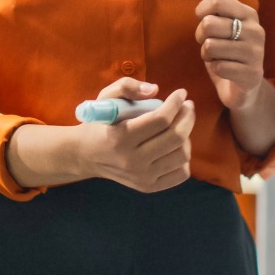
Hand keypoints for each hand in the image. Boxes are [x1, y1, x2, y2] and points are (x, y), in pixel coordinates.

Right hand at [75, 78, 194, 193]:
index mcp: (121, 137)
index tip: (181, 93)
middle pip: (176, 137)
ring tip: (179, 126)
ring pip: (182, 155)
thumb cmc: (99, 123)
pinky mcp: (149, 187)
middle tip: (188, 106)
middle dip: (188, 117)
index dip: (176, 103)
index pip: (160, 119)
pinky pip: (181, 173)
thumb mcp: (105, 98)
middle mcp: (132, 161)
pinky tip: (176, 146)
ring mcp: (142, 177)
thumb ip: (126, 87)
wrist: (86, 155)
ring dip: (186, 136)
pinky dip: (184, 157)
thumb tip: (155, 90)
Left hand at [195, 0, 269, 114]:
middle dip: (200, 36)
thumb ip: (214, 13)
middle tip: (207, 44)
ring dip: (206, 54)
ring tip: (217, 58)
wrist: (243, 87)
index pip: (217, 1)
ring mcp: (256, 53)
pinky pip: (218, 67)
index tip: (201, 19)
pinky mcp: (252, 74)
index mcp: (249, 14)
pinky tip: (225, 71)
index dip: (202, 10)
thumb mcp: (222, 27)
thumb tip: (202, 6)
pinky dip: (215, 69)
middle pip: (208, 24)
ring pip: (210, 46)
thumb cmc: (227, 52)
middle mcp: (256, 31)